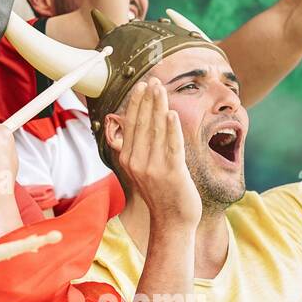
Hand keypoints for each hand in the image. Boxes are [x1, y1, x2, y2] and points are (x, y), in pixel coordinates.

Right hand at [111, 79, 200, 227]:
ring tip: (161, 88)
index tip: (141, 86)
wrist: (172, 222)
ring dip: (159, 106)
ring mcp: (153, 168)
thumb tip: (140, 124)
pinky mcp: (171, 173)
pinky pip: (171, 146)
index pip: (131, 124)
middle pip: (142, 123)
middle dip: (148, 99)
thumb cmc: (161, 194)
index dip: (136, 103)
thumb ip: (140, 148)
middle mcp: (137, 162)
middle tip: (153, 79)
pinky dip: (172, 129)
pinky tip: (172, 113)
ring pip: (156, 130)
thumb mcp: (143, 170)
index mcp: (128, 159)